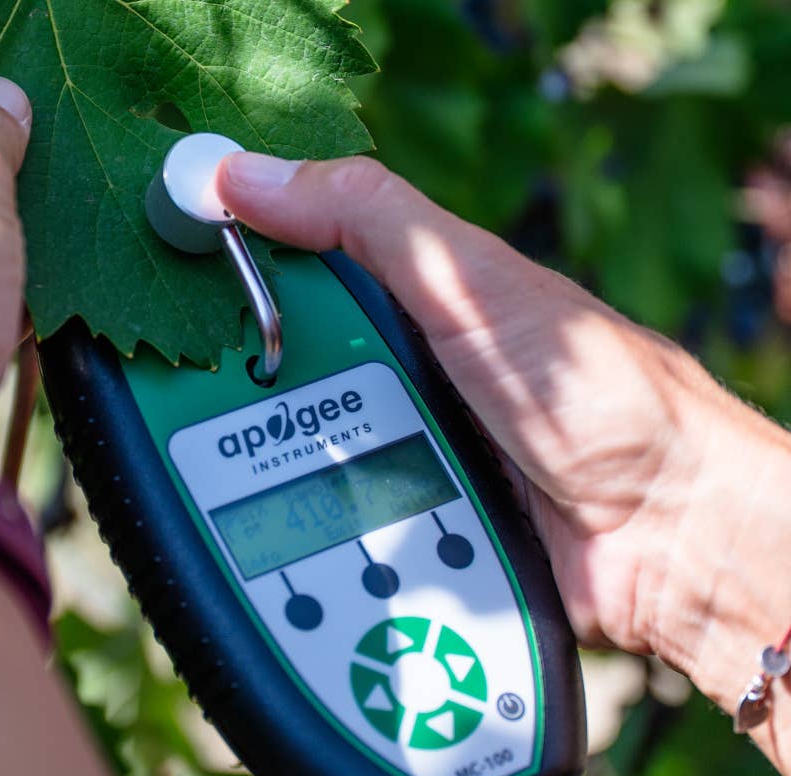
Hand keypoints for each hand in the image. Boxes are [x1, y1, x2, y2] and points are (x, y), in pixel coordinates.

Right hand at [218, 154, 790, 771]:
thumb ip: (368, 220)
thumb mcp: (471, 281)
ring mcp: (393, 454)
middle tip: (194, 413)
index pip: (284, 271)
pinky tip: (274, 539)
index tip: (165, 287)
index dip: (223, 275)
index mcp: (404, 299)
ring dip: (262, 474)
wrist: (671, 538)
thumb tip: (247, 174)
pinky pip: (323, 522)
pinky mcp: (397, 526)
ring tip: (231, 489)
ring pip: (285, 456)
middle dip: (233, 392)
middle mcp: (392, 372)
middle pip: (270, 370)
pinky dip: (297, 529)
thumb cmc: (594, 394)